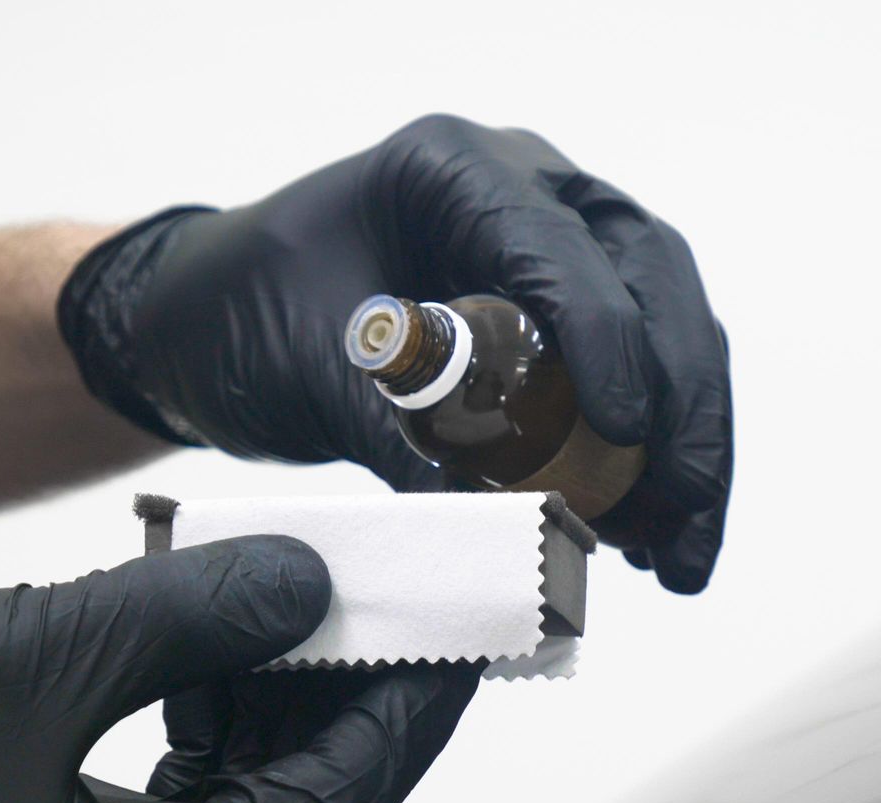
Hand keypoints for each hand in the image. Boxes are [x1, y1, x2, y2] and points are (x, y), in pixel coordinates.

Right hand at [0, 537, 480, 802]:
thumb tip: (308, 586)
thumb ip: (190, 619)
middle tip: (395, 610)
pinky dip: (211, 742)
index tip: (449, 629)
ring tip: (307, 612)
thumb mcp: (25, 659)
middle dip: (350, 713)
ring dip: (279, 720)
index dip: (397, 713)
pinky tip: (220, 660)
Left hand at [59, 114, 731, 592]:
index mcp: (453, 169)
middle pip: (652, 283)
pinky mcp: (558, 322)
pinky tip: (646, 541)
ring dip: (684, 446)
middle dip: (680, 405)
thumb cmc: (235, 316)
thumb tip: (501, 523)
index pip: (559, 246)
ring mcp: (554, 253)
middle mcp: (527, 193)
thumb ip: (401, 431)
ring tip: (677, 556)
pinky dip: (644, 464)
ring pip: (667, 335)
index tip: (625, 429)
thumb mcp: (305, 367)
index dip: (607, 336)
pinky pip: (630, 382)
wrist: (196, 329)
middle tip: (679, 510)